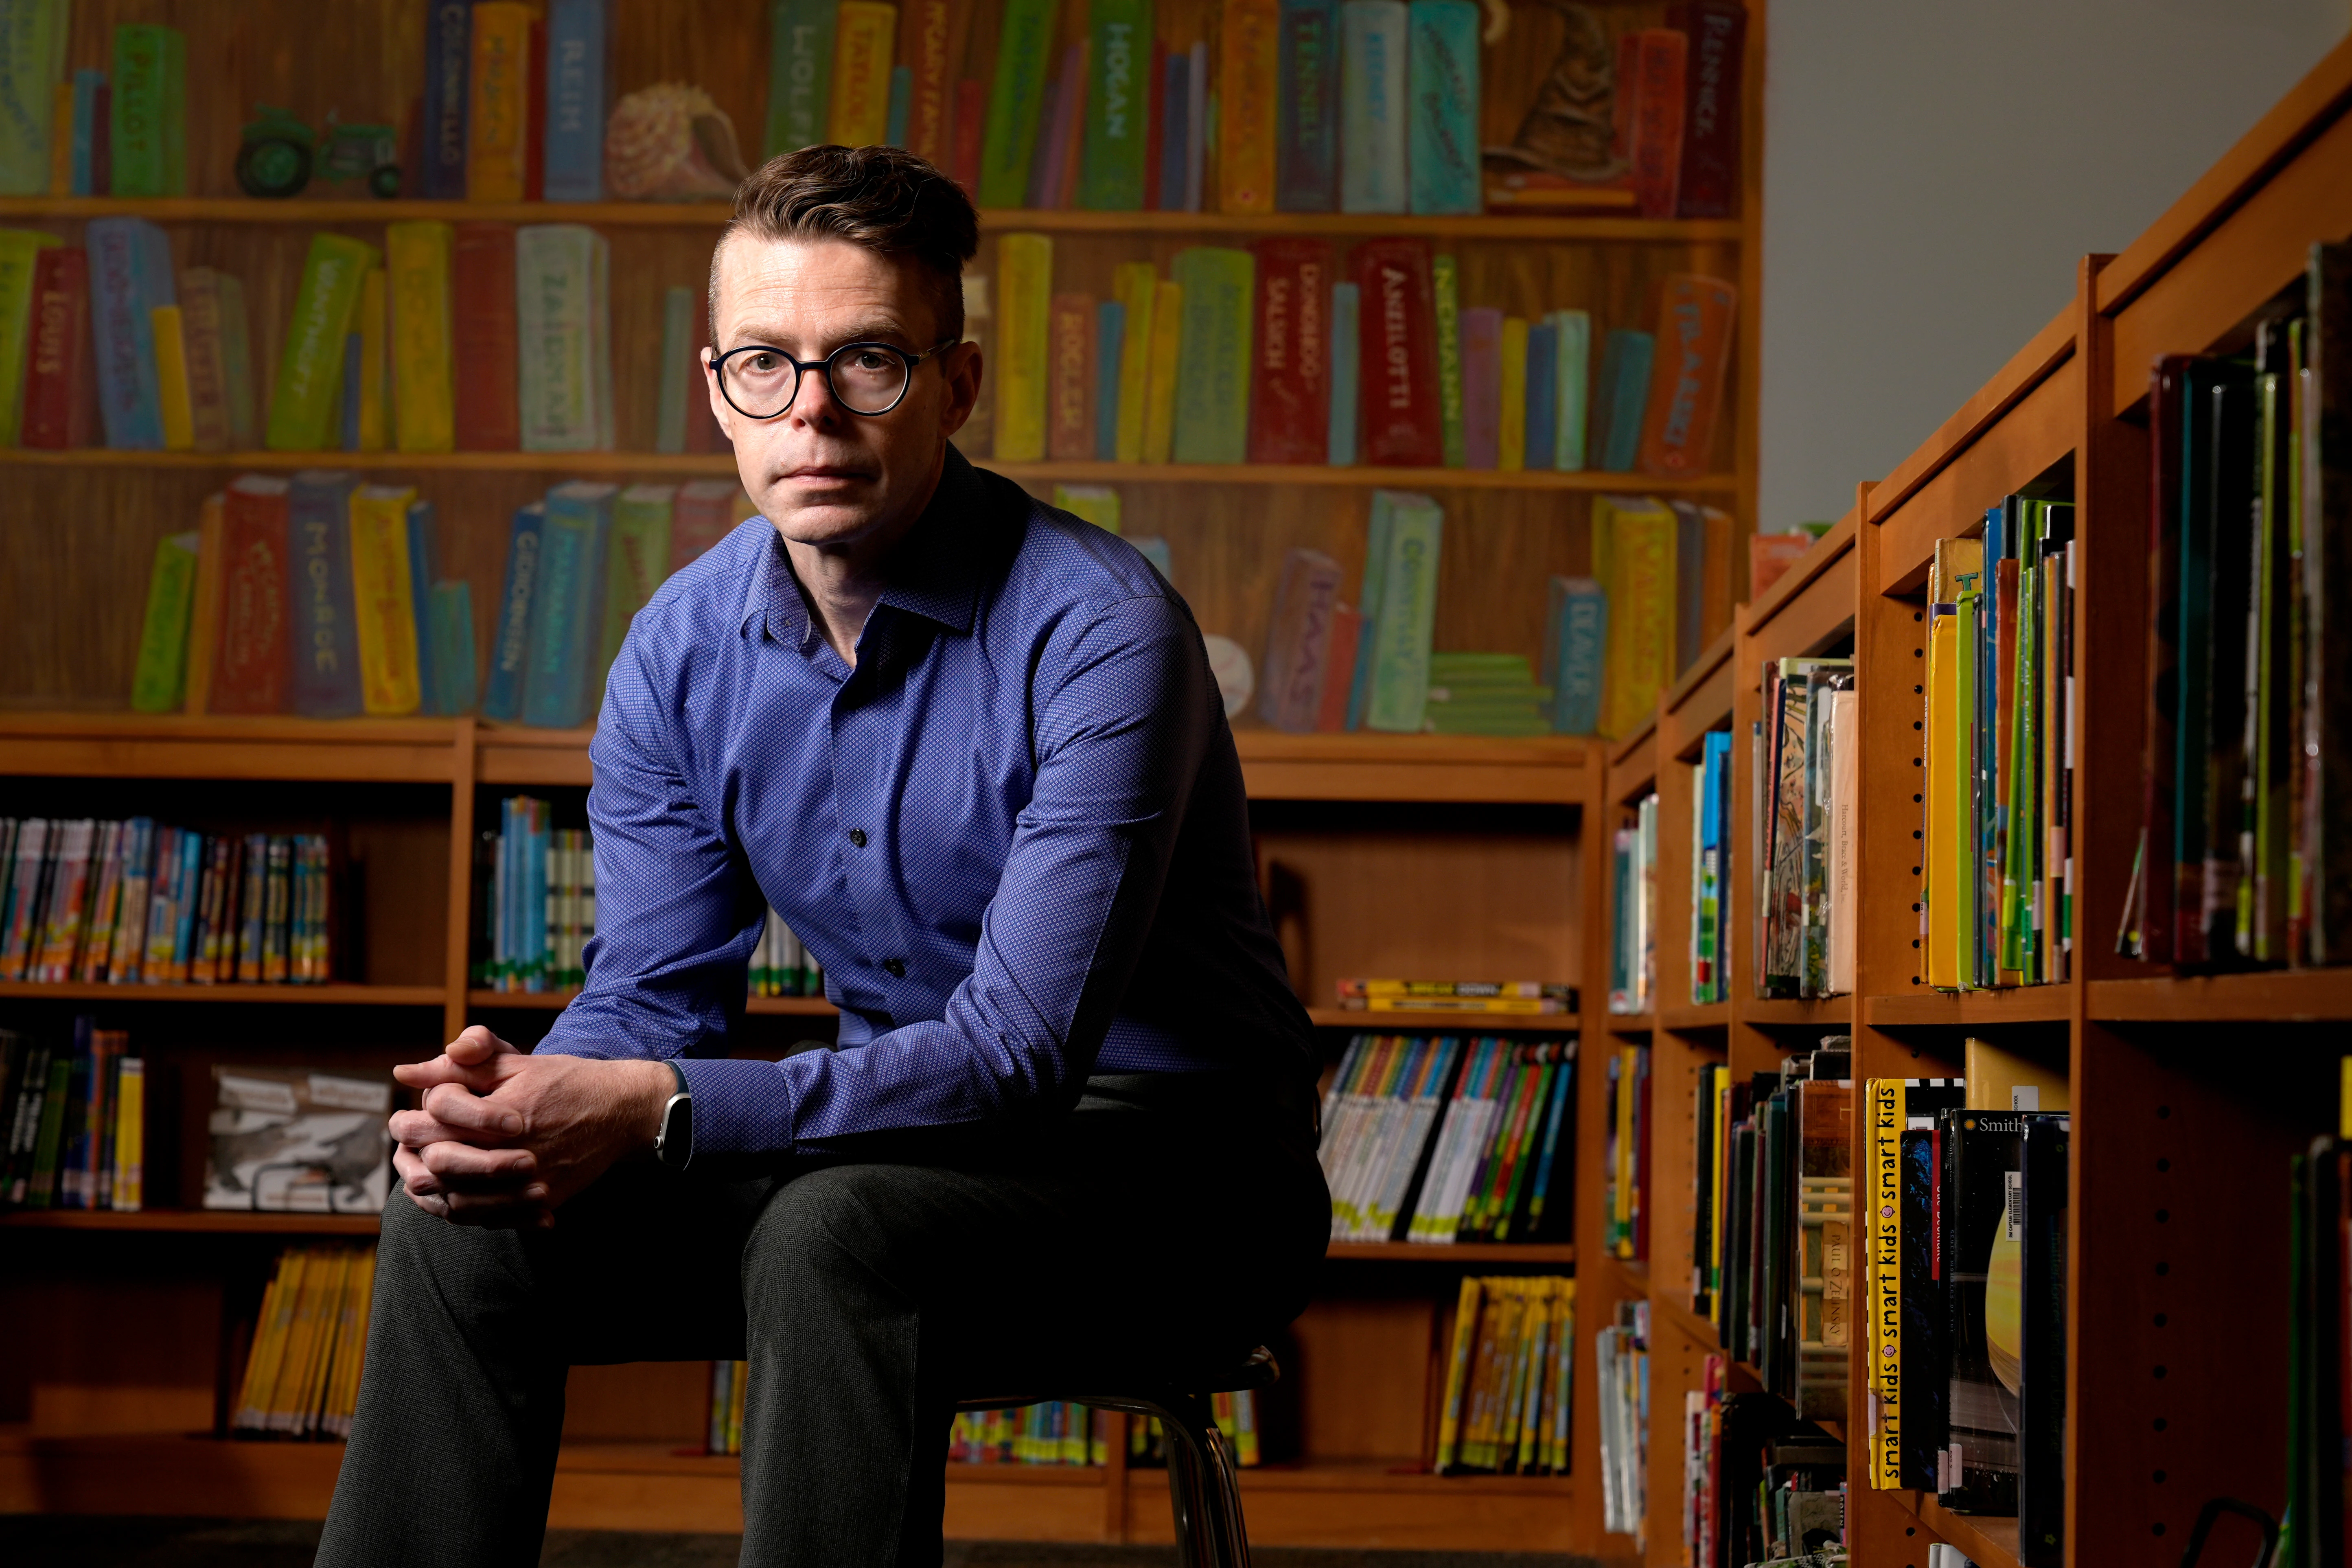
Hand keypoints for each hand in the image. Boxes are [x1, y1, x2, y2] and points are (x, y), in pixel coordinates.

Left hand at [389, 1026, 672, 1228]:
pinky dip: (466, 1211)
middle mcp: (516, 1149)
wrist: (621, 1110)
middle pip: (442, 1164)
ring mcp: (531, 1181)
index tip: (408, 1120)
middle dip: (417, 1157)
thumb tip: (405, 1073)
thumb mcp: (515, 1062)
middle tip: (412, 1150)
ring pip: (461, 1200)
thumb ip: (460, 1067)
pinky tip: (459, 1196)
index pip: (435, 1122)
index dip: (412, 1121)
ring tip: (429, 1175)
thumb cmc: (567, 1081)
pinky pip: (492, 1218)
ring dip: (436, 1187)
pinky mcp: (544, 1200)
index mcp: (503, 1111)